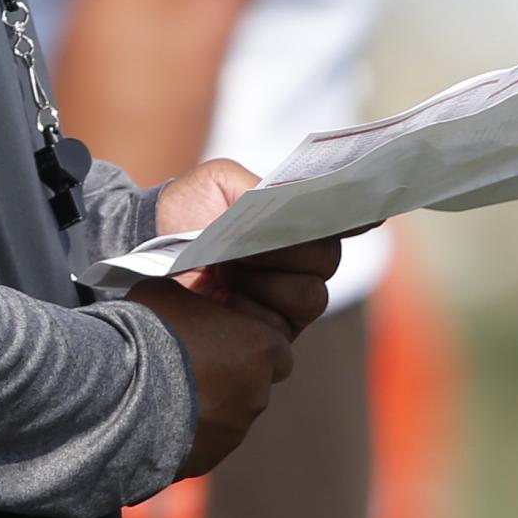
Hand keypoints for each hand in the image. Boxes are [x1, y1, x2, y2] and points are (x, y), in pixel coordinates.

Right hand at [127, 275, 291, 478]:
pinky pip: (204, 440)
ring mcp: (234, 431)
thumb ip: (194, 298)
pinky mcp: (208, 458)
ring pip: (229, 414)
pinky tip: (155, 415)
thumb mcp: (170, 291)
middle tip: (190, 360)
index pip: (275, 348)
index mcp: (261, 348)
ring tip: (165, 389)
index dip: (248, 341)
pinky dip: (188, 429)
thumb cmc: (148, 331)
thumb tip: (189, 300)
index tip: (221, 336)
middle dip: (228, 373)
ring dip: (207, 402)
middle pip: (253, 383)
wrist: (116, 392)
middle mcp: (258, 394)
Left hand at [150, 158, 362, 338]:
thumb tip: (292, 208)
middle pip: (326, 260)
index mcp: (295, 223)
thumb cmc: (186, 211)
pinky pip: (281, 328)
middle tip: (245, 247)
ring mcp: (288, 301)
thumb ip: (257, 188)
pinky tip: (224, 297)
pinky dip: (252, 311)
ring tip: (228, 270)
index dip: (359, 218)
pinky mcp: (269, 334)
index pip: (341, 222)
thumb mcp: (217, 183)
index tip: (369, 213)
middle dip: (288, 251)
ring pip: (310, 297)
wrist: (147, 250)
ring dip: (268, 282)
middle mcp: (300, 262)